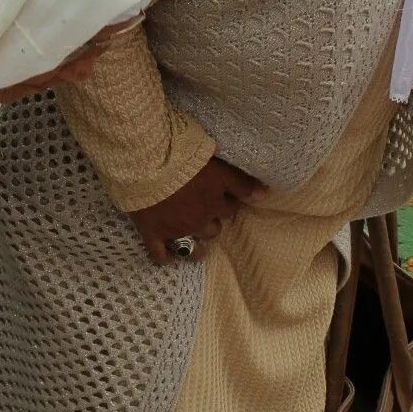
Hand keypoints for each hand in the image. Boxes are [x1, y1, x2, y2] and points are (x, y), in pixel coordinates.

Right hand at [130, 157, 262, 263]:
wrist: (146, 164)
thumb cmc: (180, 154)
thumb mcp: (216, 162)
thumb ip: (240, 180)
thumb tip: (266, 195)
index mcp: (214, 197)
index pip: (232, 206)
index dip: (231, 202)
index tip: (228, 198)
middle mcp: (200, 217)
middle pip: (214, 227)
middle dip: (211, 220)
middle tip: (202, 210)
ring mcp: (177, 229)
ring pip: (194, 246)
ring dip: (196, 243)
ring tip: (193, 240)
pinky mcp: (154, 233)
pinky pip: (161, 254)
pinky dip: (166, 256)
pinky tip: (168, 257)